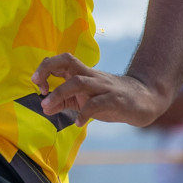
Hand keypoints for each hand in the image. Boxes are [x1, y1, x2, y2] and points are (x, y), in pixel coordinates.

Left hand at [32, 53, 167, 127]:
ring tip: (47, 108)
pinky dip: (84, 113)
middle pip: (67, 61)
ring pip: (78, 81)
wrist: (144, 99)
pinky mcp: (115, 100)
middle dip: (48, 69)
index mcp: (83, 73)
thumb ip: (65, 101)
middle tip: (39, 87)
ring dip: (59, 93)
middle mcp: (91, 76)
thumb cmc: (109, 98)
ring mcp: (103, 87)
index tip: (38, 84)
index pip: (61, 60)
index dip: (45, 68)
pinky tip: (78, 123)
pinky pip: (96, 104)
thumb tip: (45, 106)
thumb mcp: (85, 99)